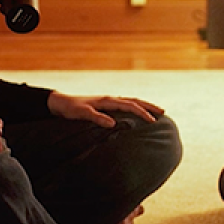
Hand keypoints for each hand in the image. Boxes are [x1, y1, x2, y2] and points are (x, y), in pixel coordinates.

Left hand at [47, 92, 163, 127]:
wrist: (60, 103)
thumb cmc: (70, 109)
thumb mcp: (82, 114)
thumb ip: (97, 118)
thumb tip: (113, 124)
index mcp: (108, 100)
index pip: (130, 105)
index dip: (142, 113)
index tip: (153, 121)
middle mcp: (110, 99)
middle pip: (135, 100)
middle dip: (149, 106)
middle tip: (163, 112)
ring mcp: (109, 102)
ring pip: (131, 102)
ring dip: (143, 106)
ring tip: (155, 112)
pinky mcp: (106, 106)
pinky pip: (125, 105)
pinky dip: (134, 108)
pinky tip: (137, 115)